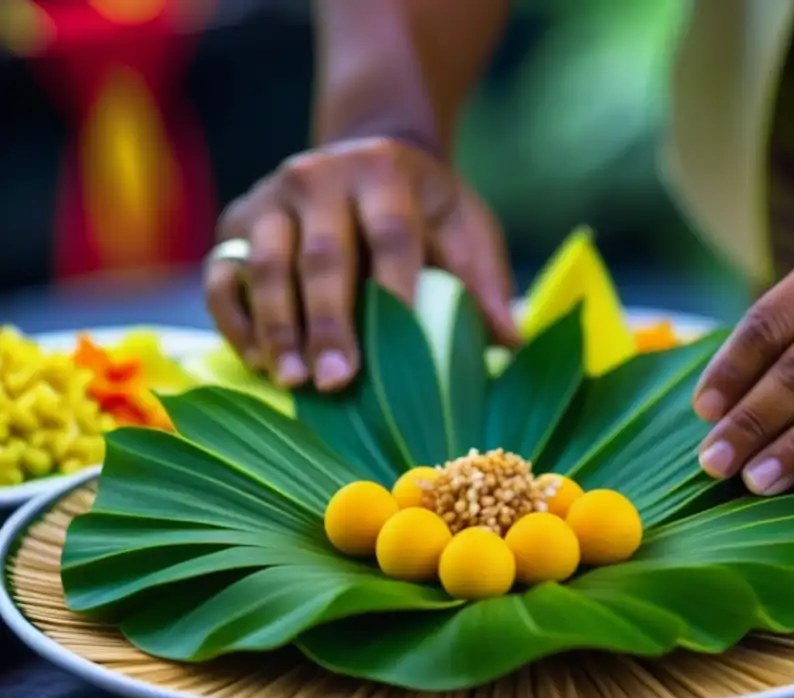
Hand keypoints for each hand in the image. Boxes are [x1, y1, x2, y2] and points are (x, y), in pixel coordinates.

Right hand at [204, 138, 518, 391]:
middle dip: (329, 322)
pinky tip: (259, 363)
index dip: (395, 288)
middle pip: (323, 254)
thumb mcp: (464, 227)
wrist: (363, 159)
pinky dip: (236, 321)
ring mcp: (272, 197)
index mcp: (385, 172)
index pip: (391, 234)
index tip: (398, 345)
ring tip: (290, 380)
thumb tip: (511, 344)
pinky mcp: (236, 222)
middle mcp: (321, 176)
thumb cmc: (424, 209)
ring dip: (277, 327)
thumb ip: (483, 281)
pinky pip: (223, 274)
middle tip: (335, 383)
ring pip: (266, 264)